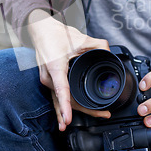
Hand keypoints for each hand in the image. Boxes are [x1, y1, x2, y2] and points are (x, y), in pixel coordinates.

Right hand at [28, 9, 110, 130]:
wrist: (41, 30)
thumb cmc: (55, 35)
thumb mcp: (79, 38)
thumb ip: (98, 44)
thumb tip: (110, 52)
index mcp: (55, 68)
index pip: (61, 90)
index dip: (65, 106)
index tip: (67, 119)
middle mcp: (49, 78)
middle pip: (65, 100)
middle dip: (84, 110)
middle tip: (102, 114)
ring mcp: (47, 81)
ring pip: (62, 101)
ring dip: (75, 111)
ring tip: (95, 115)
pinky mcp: (49, 81)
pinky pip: (57, 97)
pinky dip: (64, 108)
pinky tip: (66, 119)